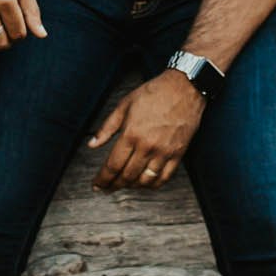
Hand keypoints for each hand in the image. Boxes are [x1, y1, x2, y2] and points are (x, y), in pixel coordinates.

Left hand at [88, 70, 203, 188]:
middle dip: (114, 185)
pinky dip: (153, 185)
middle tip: (107, 188)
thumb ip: (107, 127)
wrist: (184, 87)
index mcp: (131, 134)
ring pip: (145, 181)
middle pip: (127, 176)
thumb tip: (92, 144)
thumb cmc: (154, 93)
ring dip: (132, 186)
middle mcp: (147, 146)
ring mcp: (164, 152)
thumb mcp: (124, 105)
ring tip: (125, 184)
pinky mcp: (178, 154)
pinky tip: (145, 183)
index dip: (103, 179)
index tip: (97, 185)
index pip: (113, 165)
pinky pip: (164, 178)